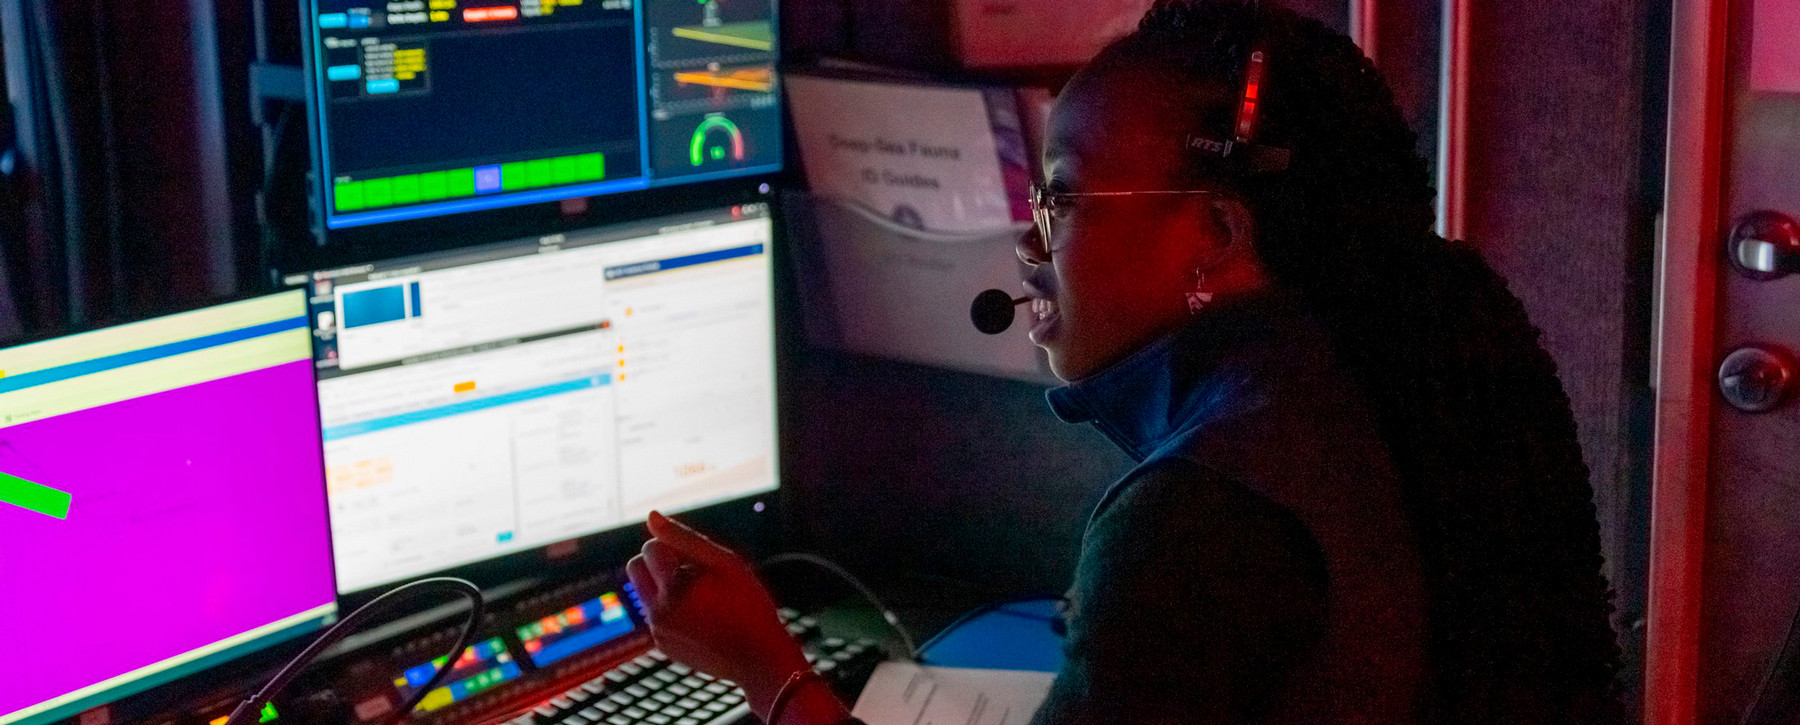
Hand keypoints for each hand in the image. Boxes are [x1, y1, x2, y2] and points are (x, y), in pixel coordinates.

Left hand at [626, 511, 815, 718]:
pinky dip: (670, 609)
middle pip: (635, 567)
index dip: (673, 546)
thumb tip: (651, 515)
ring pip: (645, 592)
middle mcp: (658, 610)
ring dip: (664, 585)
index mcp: (674, 586)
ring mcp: (657, 631)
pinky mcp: (661, 645)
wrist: (758, 658)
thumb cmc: (748, 604)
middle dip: (657, 561)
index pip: (649, 547)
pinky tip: (700, 618)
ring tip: (700, 597)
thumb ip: (684, 538)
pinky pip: (655, 616)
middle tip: (691, 570)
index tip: (698, 559)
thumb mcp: (725, 563)